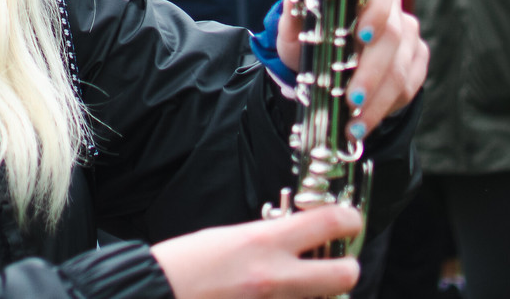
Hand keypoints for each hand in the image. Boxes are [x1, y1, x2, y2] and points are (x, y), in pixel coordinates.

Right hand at [150, 208, 362, 297]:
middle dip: (347, 267)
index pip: (330, 222)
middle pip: (346, 274)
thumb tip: (300, 238)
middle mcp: (276, 276)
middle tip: (335, 262)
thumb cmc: (187, 264)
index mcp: (264, 241)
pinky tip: (275, 298)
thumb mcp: (230, 236)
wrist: (158, 294)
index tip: (350, 220)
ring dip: (319, 292)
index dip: (351, 219)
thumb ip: (269, 237)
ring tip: (299, 284)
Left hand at [277, 0, 425, 139]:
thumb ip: (293, 12)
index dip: (377, 10)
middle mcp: (393, 10)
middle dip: (371, 72)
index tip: (363, 35)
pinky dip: (384, 108)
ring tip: (354, 123)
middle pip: (393, 37)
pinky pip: (409, 87)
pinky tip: (363, 123)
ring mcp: (408, 38)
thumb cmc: (310, 39)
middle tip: (352, 99)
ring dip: (377, 100)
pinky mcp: (416, 63)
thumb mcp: (295, 28)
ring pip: (401, 69)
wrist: (322, 63)